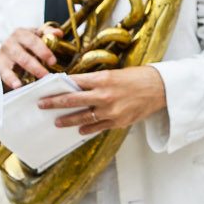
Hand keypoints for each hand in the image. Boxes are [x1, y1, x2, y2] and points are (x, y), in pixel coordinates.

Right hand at [0, 26, 58, 90]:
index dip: (43, 51)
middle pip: (23, 55)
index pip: (33, 41)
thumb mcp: (36, 35)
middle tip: (46, 75)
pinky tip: (17, 85)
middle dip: (36, 66)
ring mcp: (3, 55)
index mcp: (21, 33)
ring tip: (34, 82)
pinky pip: (4, 74)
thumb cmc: (25, 42)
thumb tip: (58, 33)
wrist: (8, 48)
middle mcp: (10, 43)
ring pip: (14, 65)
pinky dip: (10, 80)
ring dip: (24, 74)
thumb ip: (48, 33)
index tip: (52, 61)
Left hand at [36, 66, 166, 135]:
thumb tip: (78, 87)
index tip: (47, 87)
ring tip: (57, 122)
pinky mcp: (118, 122)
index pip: (75, 82)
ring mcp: (111, 111)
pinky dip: (87, 129)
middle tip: (42, 104)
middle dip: (55, 102)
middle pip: (73, 100)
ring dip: (67, 120)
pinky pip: (98, 127)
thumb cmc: (139, 77)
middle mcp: (104, 95)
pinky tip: (79, 130)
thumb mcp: (115, 73)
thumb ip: (97, 81)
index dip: (59, 85)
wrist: (161, 89)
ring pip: (82, 117)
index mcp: (103, 78)